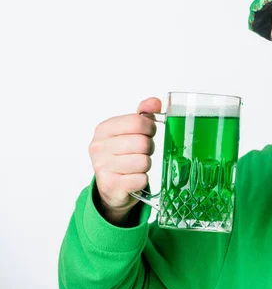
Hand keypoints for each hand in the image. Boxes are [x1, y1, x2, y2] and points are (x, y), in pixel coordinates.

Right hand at [88, 97, 160, 224]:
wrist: (110, 186)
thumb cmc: (122, 154)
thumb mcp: (130, 131)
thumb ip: (143, 114)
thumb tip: (155, 102)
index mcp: (104, 129)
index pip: (137, 122)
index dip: (150, 128)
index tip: (149, 133)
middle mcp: (99, 147)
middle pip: (142, 143)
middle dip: (149, 148)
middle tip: (143, 152)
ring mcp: (102, 167)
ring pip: (144, 162)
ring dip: (146, 164)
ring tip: (137, 165)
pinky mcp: (110, 185)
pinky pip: (141, 179)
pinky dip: (142, 179)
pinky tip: (134, 177)